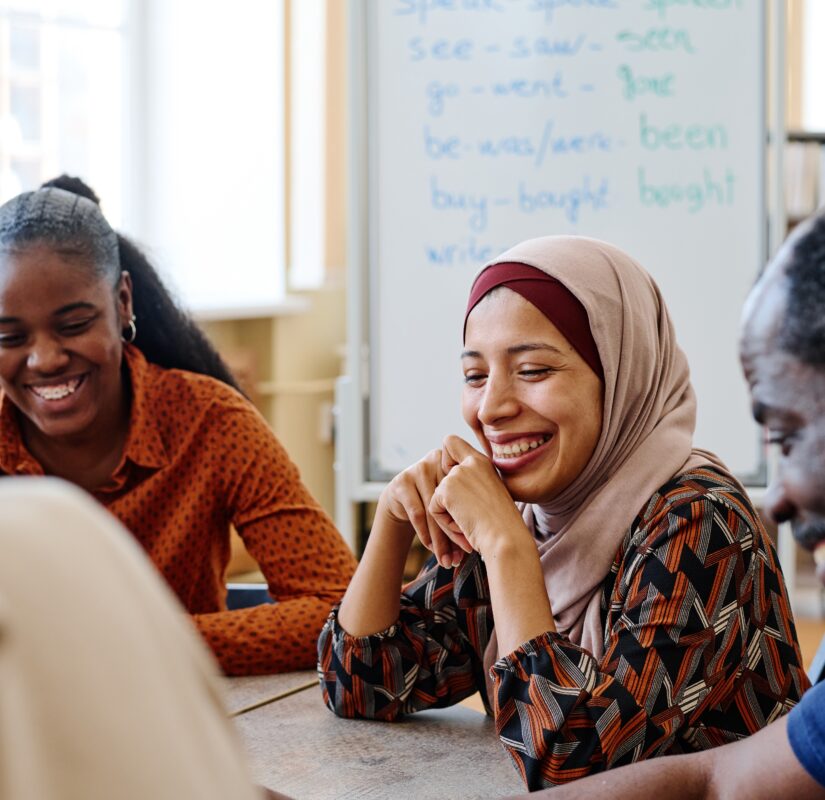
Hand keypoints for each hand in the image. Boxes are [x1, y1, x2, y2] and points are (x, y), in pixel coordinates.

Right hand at [378, 449, 467, 567]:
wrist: (402, 499)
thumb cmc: (436, 502)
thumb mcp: (453, 499)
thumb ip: (468, 510)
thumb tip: (484, 542)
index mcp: (456, 461)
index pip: (466, 492)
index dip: (471, 517)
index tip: (475, 542)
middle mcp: (437, 461)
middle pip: (449, 502)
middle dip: (457, 532)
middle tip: (465, 554)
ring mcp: (417, 469)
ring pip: (433, 510)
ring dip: (441, 539)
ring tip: (447, 559)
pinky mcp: (402, 482)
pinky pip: (417, 512)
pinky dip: (425, 533)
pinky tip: (431, 548)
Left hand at [429, 435, 529, 558]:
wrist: (506, 538)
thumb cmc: (502, 525)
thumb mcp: (490, 495)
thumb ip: (471, 483)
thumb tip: (446, 486)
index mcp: (482, 462)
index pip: (451, 442)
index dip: (445, 460)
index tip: (457, 484)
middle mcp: (470, 462)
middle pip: (438, 470)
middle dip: (446, 497)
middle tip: (469, 514)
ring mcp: (458, 474)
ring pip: (436, 495)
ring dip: (449, 515)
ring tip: (471, 523)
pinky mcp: (446, 489)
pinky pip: (433, 509)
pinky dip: (445, 523)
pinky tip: (464, 526)